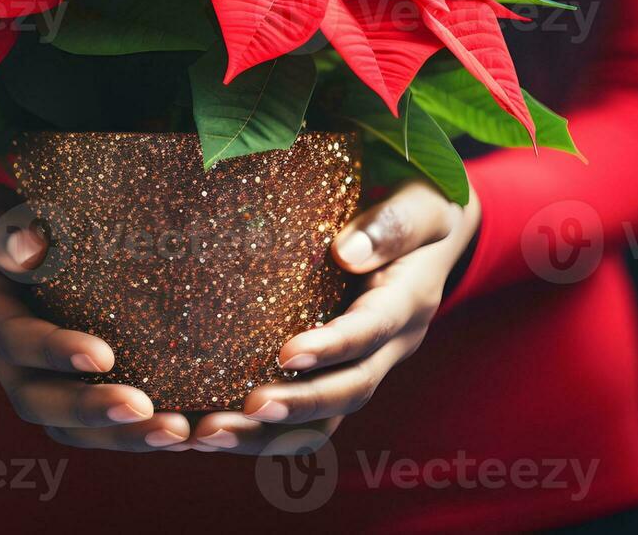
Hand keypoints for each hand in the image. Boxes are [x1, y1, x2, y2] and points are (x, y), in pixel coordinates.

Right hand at [0, 183, 195, 451]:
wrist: (16, 232)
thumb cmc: (4, 212)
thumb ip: (2, 224)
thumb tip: (31, 249)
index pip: (10, 339)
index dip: (51, 351)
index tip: (102, 355)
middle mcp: (2, 358)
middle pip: (36, 401)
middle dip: (89, 411)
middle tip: (141, 408)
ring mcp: (36, 379)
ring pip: (70, 429)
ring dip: (121, 435)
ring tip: (174, 431)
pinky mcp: (72, 388)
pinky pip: (101, 424)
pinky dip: (140, 432)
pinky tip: (188, 429)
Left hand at [191, 180, 479, 453]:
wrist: (431, 230)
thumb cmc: (417, 202)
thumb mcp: (421, 202)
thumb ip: (392, 224)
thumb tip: (347, 252)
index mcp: (408, 300)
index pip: (371, 331)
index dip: (332, 347)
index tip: (286, 354)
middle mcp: (390, 345)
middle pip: (349, 391)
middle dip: (299, 407)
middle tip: (246, 410)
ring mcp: (365, 365)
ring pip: (324, 420)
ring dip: (269, 435)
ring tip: (208, 435)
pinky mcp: (336, 372)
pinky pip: (304, 417)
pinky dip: (260, 431)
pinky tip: (206, 429)